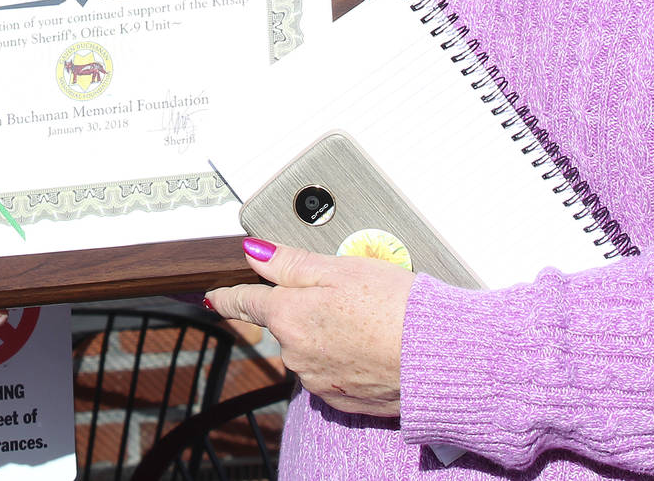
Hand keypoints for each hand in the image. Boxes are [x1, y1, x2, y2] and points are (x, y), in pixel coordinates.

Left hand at [207, 239, 411, 417]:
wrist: (437, 357)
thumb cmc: (395, 306)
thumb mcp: (339, 268)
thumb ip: (290, 263)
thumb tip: (254, 254)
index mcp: (289, 317)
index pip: (245, 302)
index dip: (229, 296)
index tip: (216, 296)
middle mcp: (296, 354)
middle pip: (286, 324)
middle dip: (305, 310)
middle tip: (346, 297)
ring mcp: (318, 380)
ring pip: (309, 349)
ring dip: (327, 336)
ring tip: (368, 323)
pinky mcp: (342, 399)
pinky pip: (331, 373)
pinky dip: (345, 359)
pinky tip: (372, 348)